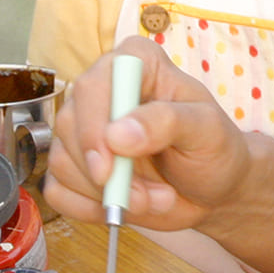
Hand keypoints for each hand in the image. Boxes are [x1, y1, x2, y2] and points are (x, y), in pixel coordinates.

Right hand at [43, 37, 252, 231]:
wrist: (213, 189)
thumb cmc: (214, 149)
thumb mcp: (206, 130)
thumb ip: (167, 122)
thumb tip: (117, 134)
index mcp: (136, 63)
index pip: (93, 85)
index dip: (93, 127)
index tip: (108, 168)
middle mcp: (103, 91)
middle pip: (69, 125)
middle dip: (108, 175)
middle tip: (152, 196)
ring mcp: (85, 130)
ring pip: (62, 162)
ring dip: (108, 195)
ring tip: (153, 197)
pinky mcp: (76, 166)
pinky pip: (59, 191)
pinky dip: (90, 208)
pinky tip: (125, 206)